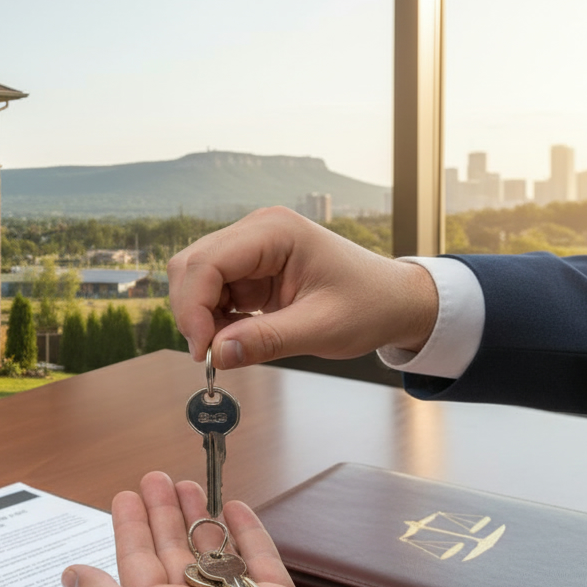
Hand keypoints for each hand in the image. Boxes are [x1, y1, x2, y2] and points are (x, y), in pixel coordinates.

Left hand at [62, 472, 360, 586]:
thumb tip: (69, 578)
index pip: (138, 563)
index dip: (131, 528)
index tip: (126, 495)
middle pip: (173, 551)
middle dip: (163, 513)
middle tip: (157, 477)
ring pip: (213, 550)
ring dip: (200, 516)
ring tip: (190, 483)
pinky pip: (258, 557)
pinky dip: (247, 531)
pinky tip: (236, 507)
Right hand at [167, 206, 438, 368]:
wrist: (395, 302)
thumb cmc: (370, 305)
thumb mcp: (322, 329)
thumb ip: (267, 341)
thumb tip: (217, 355)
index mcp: (274, 231)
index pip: (207, 262)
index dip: (193, 308)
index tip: (203, 352)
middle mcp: (256, 231)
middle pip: (192, 266)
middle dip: (192, 312)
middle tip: (210, 353)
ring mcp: (251, 248)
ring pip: (196, 279)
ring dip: (202, 317)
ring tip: (231, 346)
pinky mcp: (250, 269)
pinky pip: (213, 292)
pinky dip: (215, 319)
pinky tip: (238, 337)